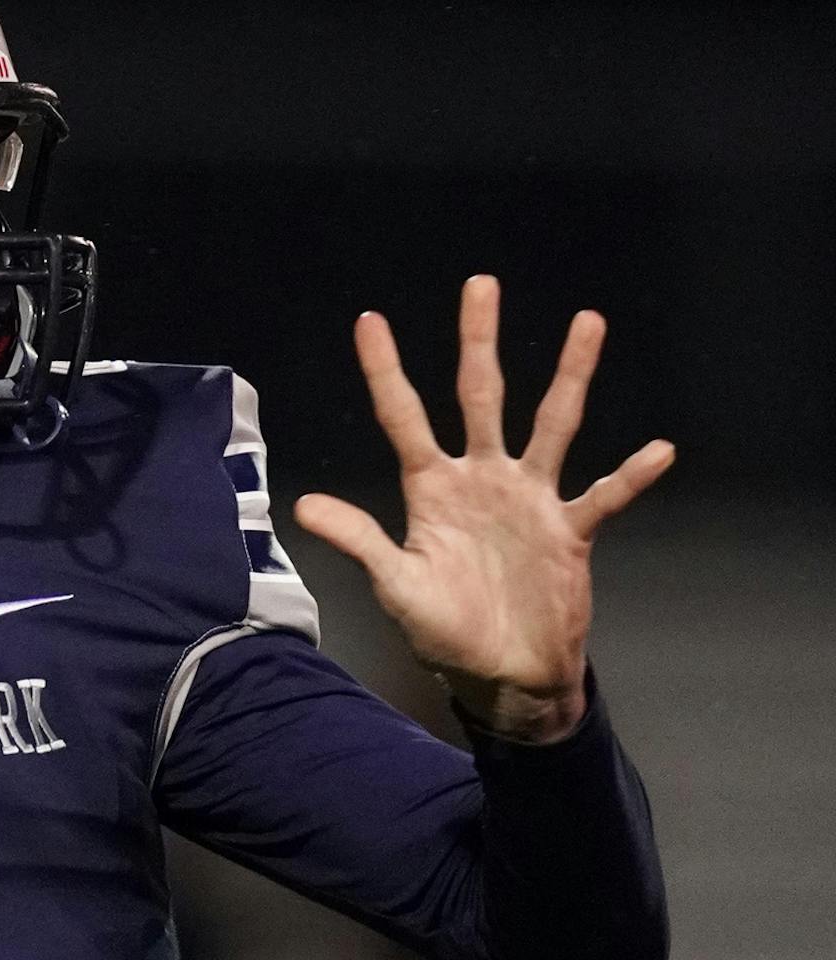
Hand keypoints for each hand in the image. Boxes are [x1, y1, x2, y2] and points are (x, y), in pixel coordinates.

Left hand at [291, 275, 674, 742]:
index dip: (385, 371)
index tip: (369, 320)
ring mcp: (529, 499)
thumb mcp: (395, 584)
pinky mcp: (570, 531)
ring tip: (587, 322)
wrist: (502, 675)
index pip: (403, 416)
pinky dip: (631, 475)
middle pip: (480, 395)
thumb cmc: (444, 630)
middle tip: (480, 284)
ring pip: (551, 424)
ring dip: (570, 376)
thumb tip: (301, 505)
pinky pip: (604, 495)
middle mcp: (481, 479)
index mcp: (431, 488)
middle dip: (478, 341)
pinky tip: (659, 450)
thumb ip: (358, 539)